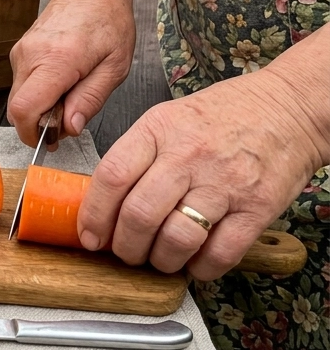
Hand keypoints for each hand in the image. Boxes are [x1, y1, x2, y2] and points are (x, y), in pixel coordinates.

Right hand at [7, 0, 135, 146]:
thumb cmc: (108, 22)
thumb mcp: (114, 67)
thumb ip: (90, 99)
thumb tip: (70, 127)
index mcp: (56, 60)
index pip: (24, 109)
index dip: (33, 133)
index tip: (52, 140)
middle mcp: (30, 56)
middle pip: (17, 108)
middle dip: (39, 124)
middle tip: (69, 119)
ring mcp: (20, 53)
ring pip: (18, 98)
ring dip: (40, 108)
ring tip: (71, 96)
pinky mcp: (19, 53)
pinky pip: (21, 85)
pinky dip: (38, 94)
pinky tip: (62, 84)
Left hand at [76, 69, 327, 279]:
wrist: (288, 109)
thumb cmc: (222, 115)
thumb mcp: (168, 118)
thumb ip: (137, 154)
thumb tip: (102, 199)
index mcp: (159, 129)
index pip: (112, 176)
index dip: (94, 214)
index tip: (89, 235)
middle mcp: (189, 156)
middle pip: (139, 214)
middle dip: (124, 246)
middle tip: (125, 252)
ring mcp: (224, 183)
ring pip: (176, 239)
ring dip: (160, 260)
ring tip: (159, 258)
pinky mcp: (257, 208)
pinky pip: (220, 253)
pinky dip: (200, 268)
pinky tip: (194, 261)